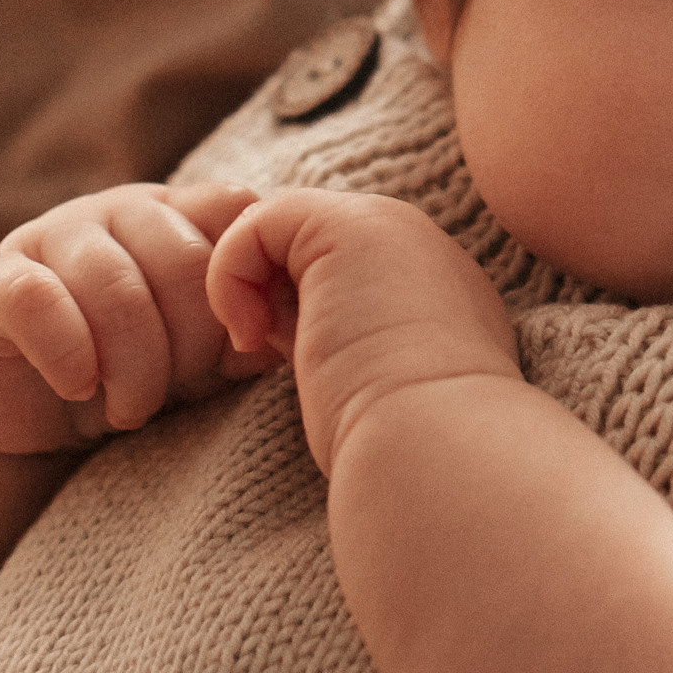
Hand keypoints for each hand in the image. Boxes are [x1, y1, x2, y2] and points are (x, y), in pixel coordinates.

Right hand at [0, 182, 272, 455]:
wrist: (21, 411)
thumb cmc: (129, 372)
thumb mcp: (202, 355)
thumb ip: (249, 328)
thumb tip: (307, 323)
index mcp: (179, 215)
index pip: (234, 210)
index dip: (248, 281)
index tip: (246, 346)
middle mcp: (119, 211)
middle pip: (182, 258)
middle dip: (191, 342)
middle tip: (179, 394)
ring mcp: (53, 238)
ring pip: (115, 286)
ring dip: (134, 365)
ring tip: (131, 411)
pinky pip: (40, 301)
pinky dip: (70, 354)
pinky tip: (80, 389)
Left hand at [208, 191, 522, 472]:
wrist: (435, 447)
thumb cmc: (408, 450)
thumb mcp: (386, 393)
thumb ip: (356, 352)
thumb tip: (295, 341)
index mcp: (441, 296)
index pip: (349, 281)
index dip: (304, 320)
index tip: (305, 377)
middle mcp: (422, 249)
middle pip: (314, 250)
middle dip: (277, 301)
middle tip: (279, 364)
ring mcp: (390, 226)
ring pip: (284, 232)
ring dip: (254, 290)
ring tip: (266, 353)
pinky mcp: (346, 223)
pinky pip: (258, 222)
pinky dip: (231, 275)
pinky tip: (251, 336)